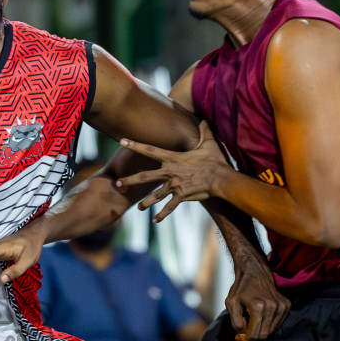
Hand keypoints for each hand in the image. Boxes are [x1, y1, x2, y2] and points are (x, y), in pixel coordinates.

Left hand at [113, 122, 231, 220]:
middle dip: (130, 180)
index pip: (150, 150)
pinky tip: (156, 220)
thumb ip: (204, 132)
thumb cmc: (215, 161)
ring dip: (146, 202)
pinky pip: (170, 207)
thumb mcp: (209, 144)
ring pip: (156, 195)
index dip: (135, 145)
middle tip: (118, 183)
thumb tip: (204, 120)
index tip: (122, 141)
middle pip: (146, 176)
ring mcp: (175, 185)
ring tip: (139, 208)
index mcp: (173, 158)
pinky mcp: (182, 196)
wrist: (222, 179)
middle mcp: (170, 172)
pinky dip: (163, 214)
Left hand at [225, 254, 288, 340]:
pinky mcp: (287, 305)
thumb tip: (241, 338)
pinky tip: (260, 318)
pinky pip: (277, 324)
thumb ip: (236, 323)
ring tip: (250, 323)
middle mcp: (273, 307)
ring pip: (271, 331)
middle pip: (264, 335)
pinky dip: (268, 325)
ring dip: (260, 331)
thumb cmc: (241, 287)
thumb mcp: (231, 304)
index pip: (255, 334)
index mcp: (258, 307)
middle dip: (252, 338)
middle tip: (242, 337)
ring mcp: (282, 306)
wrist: (255, 271)